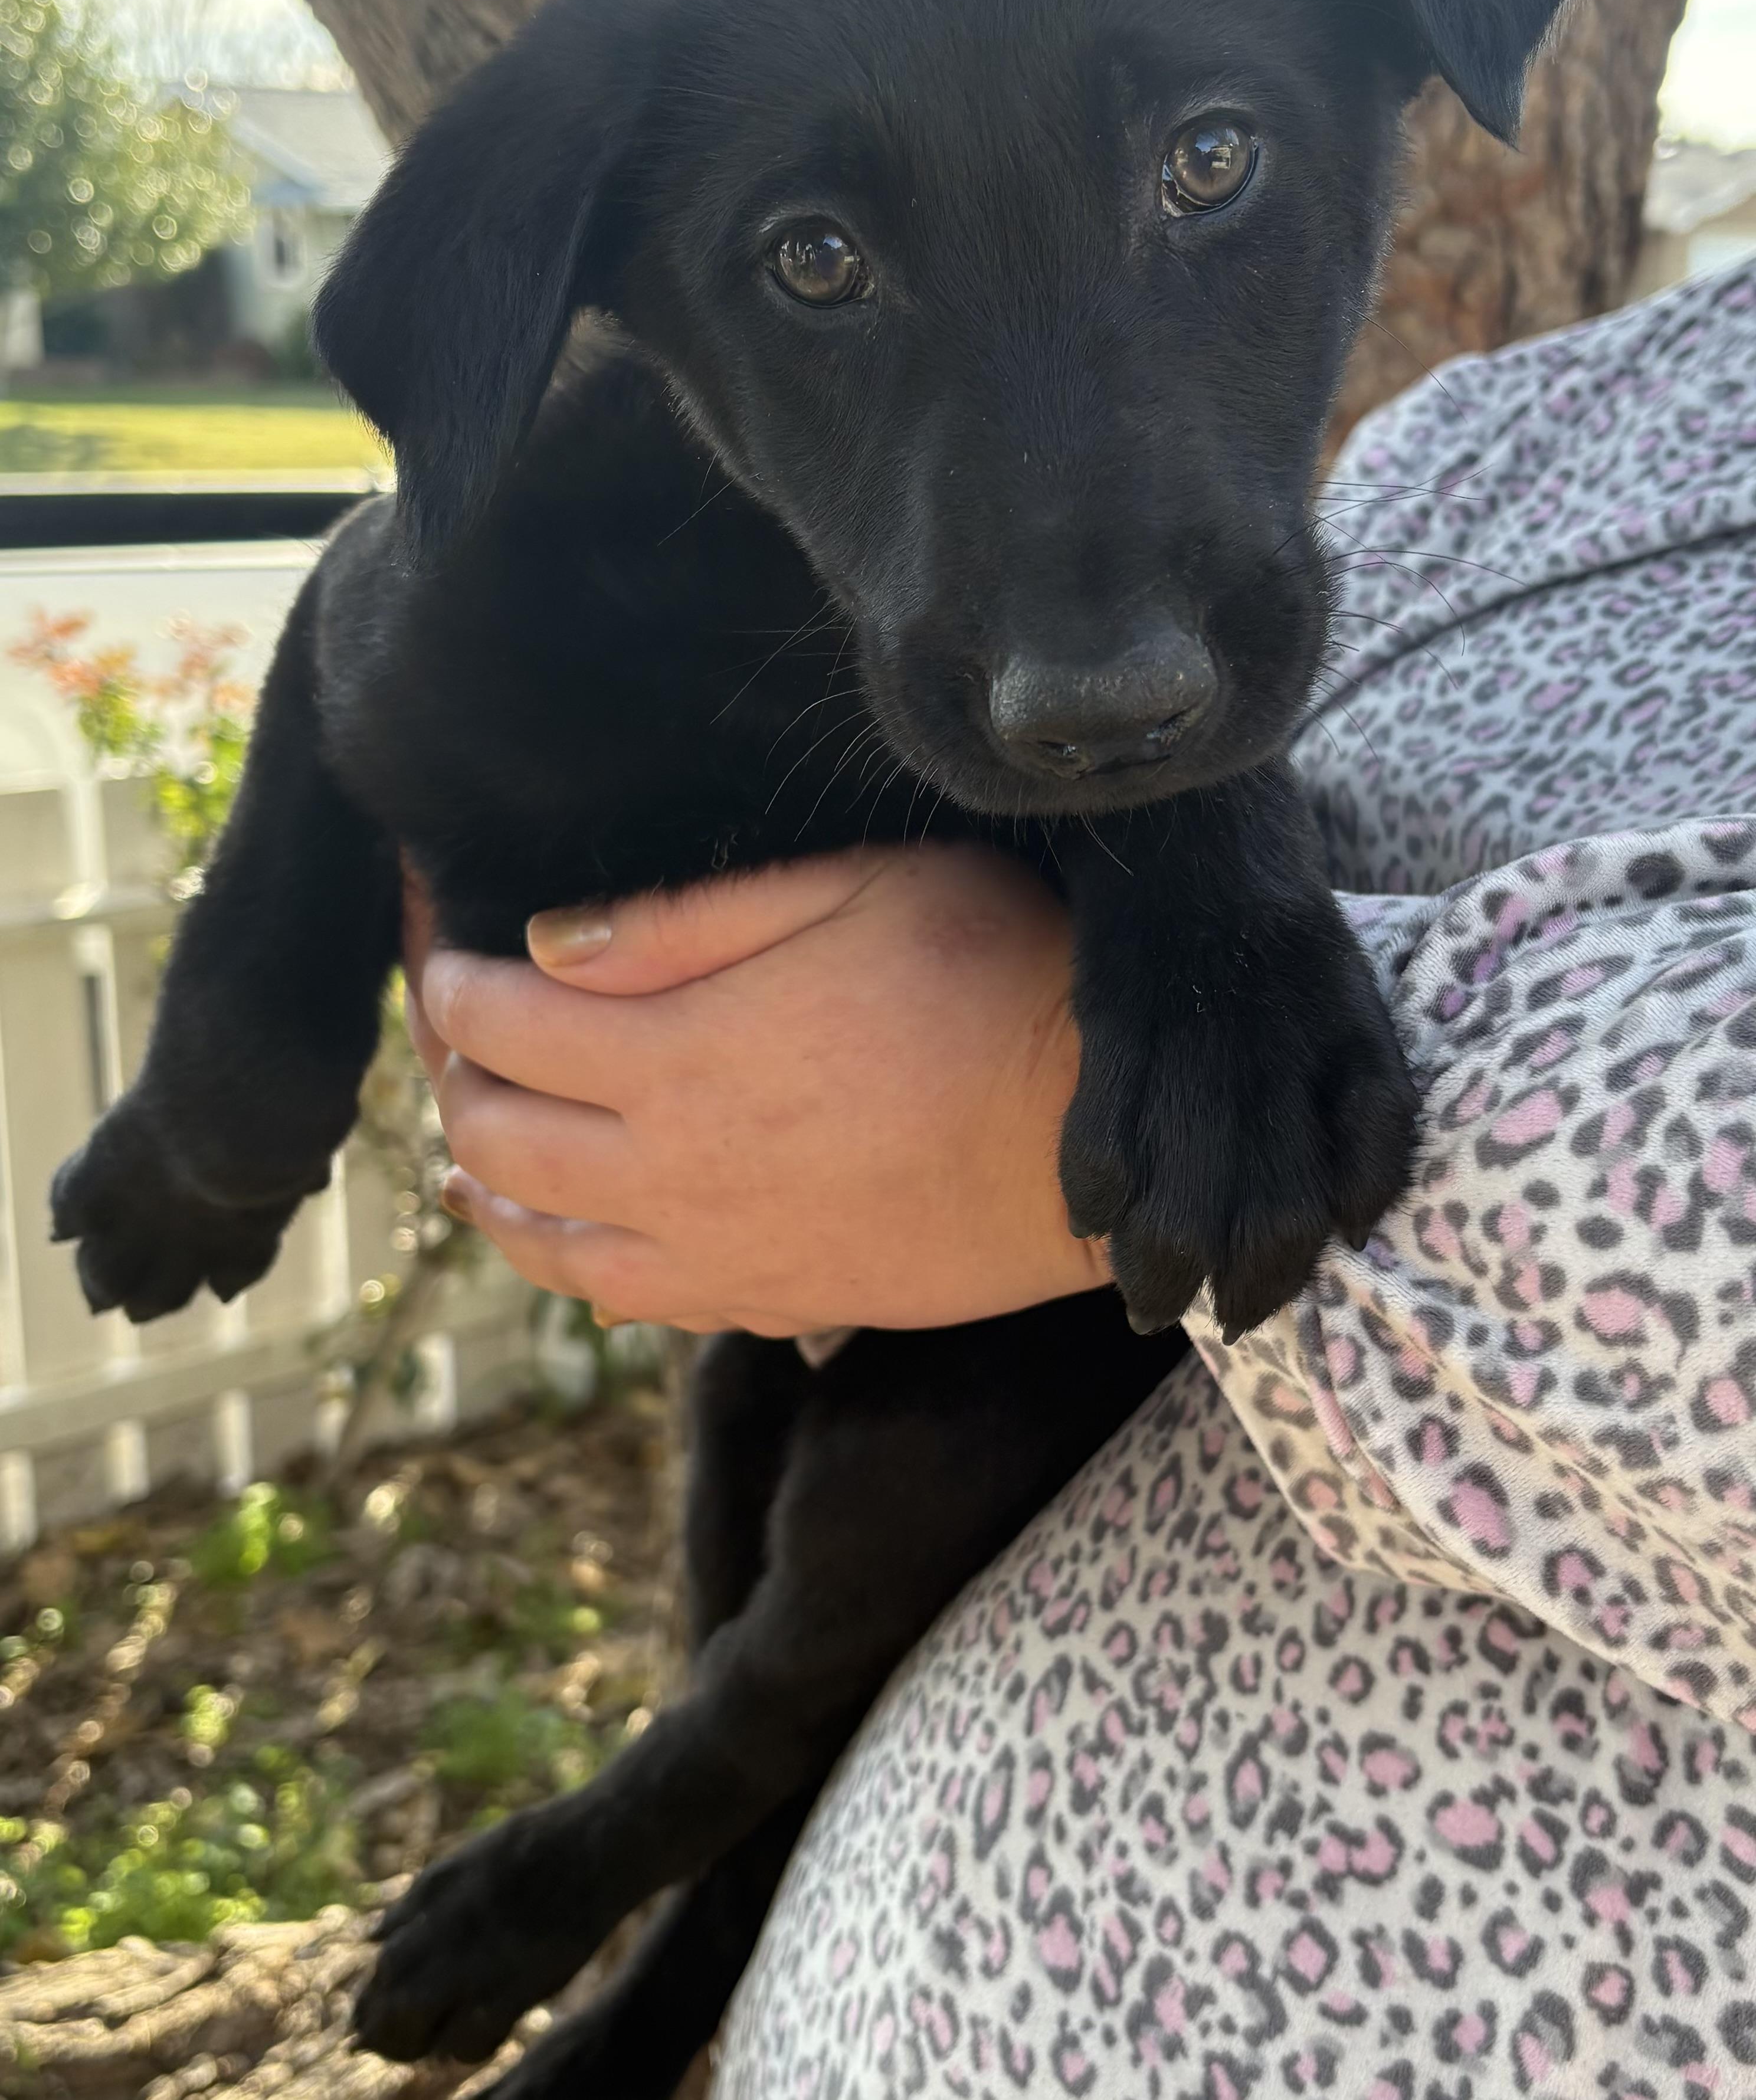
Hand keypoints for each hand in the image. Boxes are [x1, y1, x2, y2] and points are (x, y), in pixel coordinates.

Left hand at [405, 846, 1108, 1334]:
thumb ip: (692, 919)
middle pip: (501, 1138)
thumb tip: (551, 945)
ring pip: (546, 1242)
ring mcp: (718, 1249)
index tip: (443, 960)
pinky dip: (571, 1273)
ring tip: (460, 1165)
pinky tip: (566, 1254)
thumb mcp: (855, 891)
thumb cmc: (993, 980)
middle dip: (453, 1084)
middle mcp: (672, 1167)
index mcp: (680, 1052)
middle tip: (450, 1046)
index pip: (505, 1024)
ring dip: (486, 1194)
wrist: (1096, 1141)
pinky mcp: (771, 1298)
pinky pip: (632, 1304)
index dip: (454, 987)